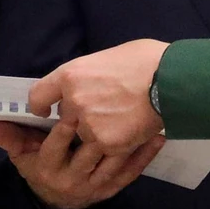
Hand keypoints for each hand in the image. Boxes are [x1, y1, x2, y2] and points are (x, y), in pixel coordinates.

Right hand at [0, 119, 165, 208]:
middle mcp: (72, 179)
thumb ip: (11, 137)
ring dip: (129, 139)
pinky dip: (144, 155)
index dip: (65, 126)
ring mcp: (95, 185)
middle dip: (99, 129)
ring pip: (113, 161)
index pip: (56, 144)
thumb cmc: (41, 168)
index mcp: (49, 167)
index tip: (73, 106)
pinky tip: (158, 136)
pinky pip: (131, 171)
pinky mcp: (113, 188)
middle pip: (87, 152)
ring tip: (144, 114)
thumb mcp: (23, 154)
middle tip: (115, 103)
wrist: (60, 204)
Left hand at [29, 39, 168, 154]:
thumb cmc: (144, 59)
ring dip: (95, 135)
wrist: (171, 80)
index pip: (38, 96)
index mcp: (70, 75)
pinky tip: (128, 132)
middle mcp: (73, 102)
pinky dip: (114, 145)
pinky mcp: (108, 144)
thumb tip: (87, 83)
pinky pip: (103, 151)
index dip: (41, 104)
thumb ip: (88, 75)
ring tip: (117, 124)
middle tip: (100, 112)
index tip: (47, 110)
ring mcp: (89, 126)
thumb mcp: (106, 57)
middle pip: (63, 120)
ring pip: (82, 139)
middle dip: (78, 119)